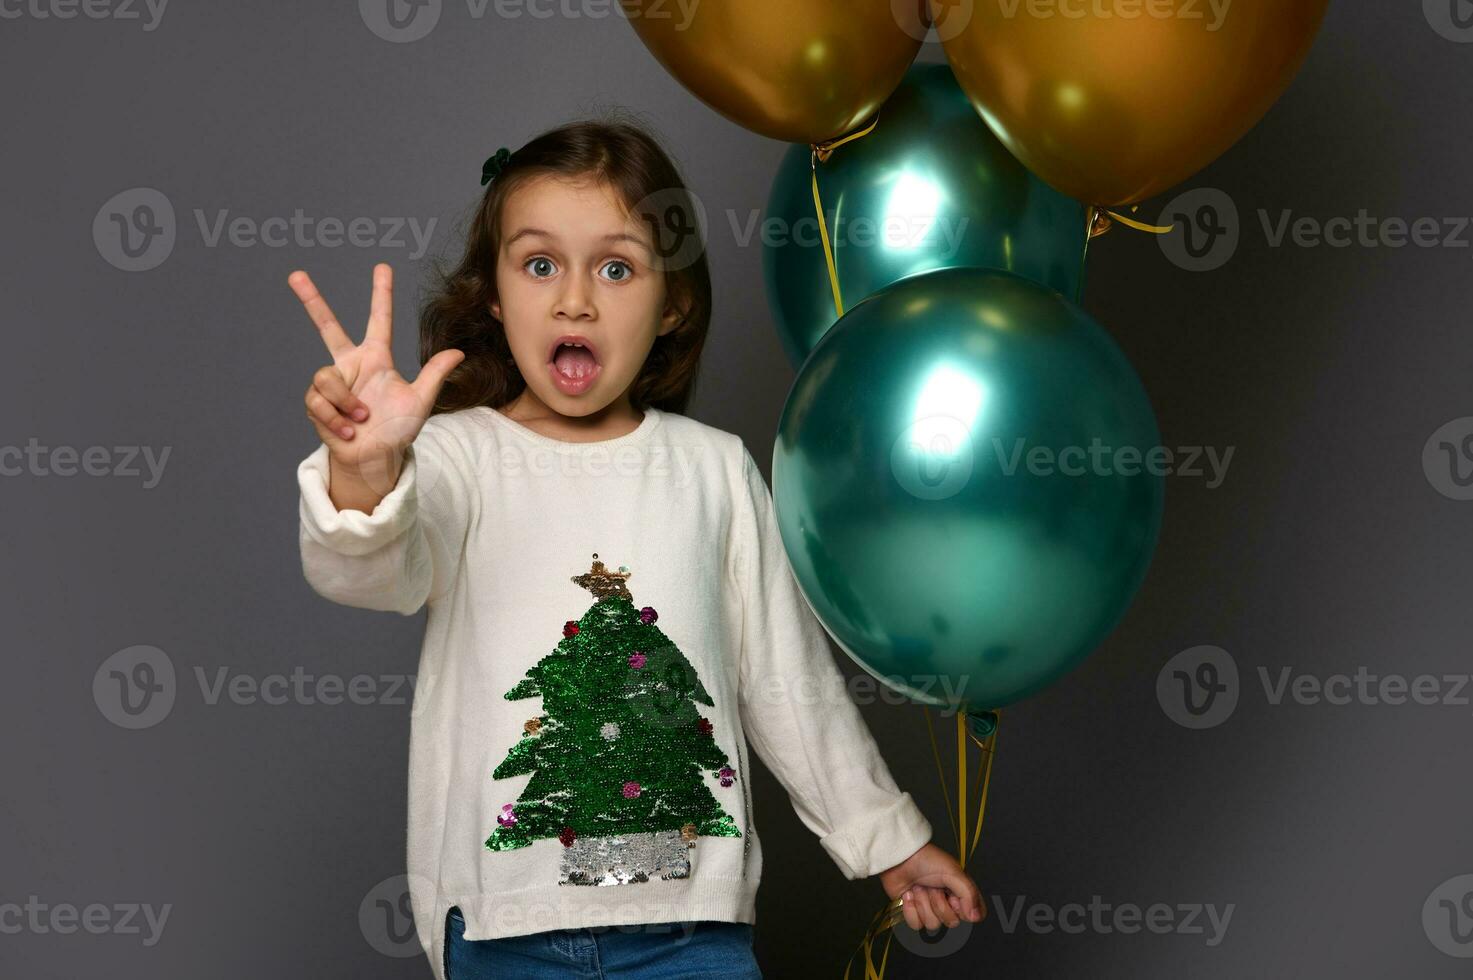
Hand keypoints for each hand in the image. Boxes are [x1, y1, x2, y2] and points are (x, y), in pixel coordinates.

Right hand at [291, 263, 463, 477]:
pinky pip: (319, 401)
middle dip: (311, 300)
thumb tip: (458, 353)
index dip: (381, 294)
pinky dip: (336, 419)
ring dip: (347, 404)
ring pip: (326, 377)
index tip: (383, 267)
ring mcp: (332, 384)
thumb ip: (434, 375)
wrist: (376, 458)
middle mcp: (351, 365)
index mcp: (376, 358)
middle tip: (295, 275)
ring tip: (361, 420)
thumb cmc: (397, 430)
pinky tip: (348, 431)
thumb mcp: (420, 401)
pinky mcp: (317, 403)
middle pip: (327, 327)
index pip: (378, 319)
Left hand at [879, 843, 984, 932]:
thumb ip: (969, 894)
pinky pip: (916, 925)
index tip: (954, 896)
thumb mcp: (954, 873)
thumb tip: (975, 917)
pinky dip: (910, 909)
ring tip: (918, 887)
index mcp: (961, 892)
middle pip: (951, 922)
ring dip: (923, 903)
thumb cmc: (927, 860)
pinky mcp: (914, 912)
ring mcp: (930, 908)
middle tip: (932, 886)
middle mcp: (948, 902)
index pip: (974, 915)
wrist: (900, 858)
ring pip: (932, 924)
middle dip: (938, 903)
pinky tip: (908, 894)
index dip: (964, 910)